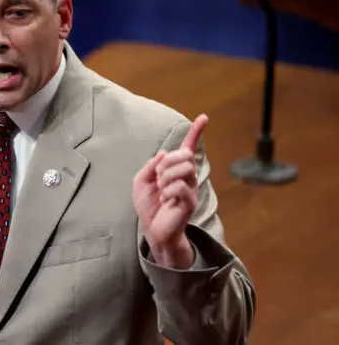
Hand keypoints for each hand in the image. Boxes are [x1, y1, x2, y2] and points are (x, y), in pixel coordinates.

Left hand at [133, 114, 207, 267]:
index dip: (196, 132)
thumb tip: (164, 153)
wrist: (152, 229)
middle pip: (186, 155)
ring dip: (167, 174)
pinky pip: (181, 186)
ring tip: (161, 187)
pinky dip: (168, 189)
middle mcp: (187, 177)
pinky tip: (165, 198)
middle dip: (169, 161)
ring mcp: (190, 189)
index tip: (203, 117)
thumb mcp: (141, 181)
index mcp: (176, 170)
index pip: (189, 147)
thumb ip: (150, 166)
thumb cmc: (149, 205)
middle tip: (158, 175)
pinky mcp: (190, 202)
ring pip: (186, 168)